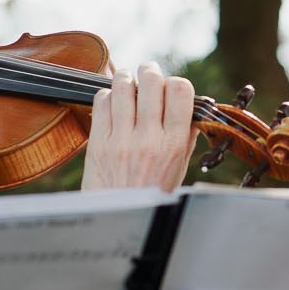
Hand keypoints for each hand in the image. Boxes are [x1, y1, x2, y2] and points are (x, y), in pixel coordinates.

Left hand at [81, 62, 197, 191]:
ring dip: (126, 78)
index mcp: (173, 144)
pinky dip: (108, 95)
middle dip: (150, 71)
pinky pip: (101, 102)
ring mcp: (121, 140)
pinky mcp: (98, 142)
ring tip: (128, 82)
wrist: (119, 218)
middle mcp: (148, 139)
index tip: (169, 88)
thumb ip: (185, 135)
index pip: (180, 91)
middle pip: (151, 82)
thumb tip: (190, 106)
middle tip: (147, 73)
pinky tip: (112, 102)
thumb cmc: (151, 192)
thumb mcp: (178, 167)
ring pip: (123, 86)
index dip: (175, 82)